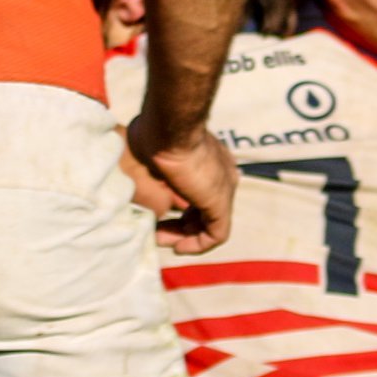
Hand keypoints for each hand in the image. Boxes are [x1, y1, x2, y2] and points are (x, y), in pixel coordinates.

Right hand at [125, 117, 237, 253]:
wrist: (167, 130)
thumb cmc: (153, 138)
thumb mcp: (152, 159)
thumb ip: (157, 179)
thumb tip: (155, 199)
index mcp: (208, 158)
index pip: (198, 189)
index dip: (178, 206)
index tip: (156, 214)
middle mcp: (221, 172)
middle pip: (203, 207)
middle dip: (179, 224)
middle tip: (155, 231)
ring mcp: (224, 186)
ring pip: (209, 222)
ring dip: (184, 236)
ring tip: (160, 240)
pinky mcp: (221, 201)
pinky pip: (216, 233)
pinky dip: (198, 244)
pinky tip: (179, 247)